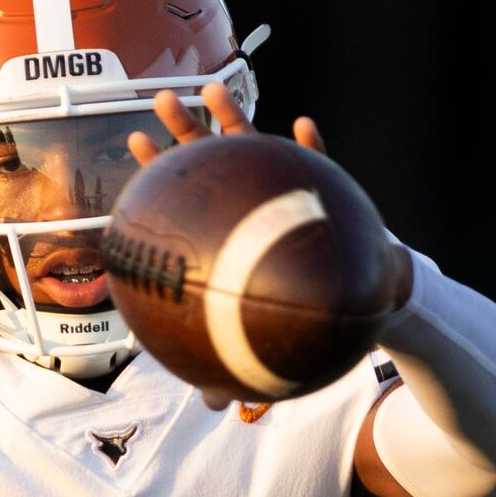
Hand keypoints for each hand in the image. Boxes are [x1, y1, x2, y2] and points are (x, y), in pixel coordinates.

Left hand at [131, 84, 417, 408]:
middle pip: (212, 158)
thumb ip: (236, 367)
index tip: (133, 145)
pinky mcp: (330, 191)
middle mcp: (256, 201)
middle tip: (158, 98)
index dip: (161, 171)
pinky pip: (321, 164)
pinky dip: (312, 146)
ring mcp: (291, 190)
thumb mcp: (266, 344)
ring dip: (234, 117)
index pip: (189, 195)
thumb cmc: (307, 311)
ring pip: (257, 147)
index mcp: (233, 227)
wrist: (362, 299)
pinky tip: (303, 124)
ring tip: (211, 88)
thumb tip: (212, 408)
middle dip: (185, 127)